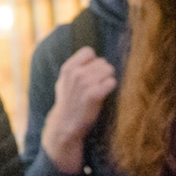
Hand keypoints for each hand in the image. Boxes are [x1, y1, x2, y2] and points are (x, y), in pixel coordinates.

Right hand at [40, 47, 116, 173]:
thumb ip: (74, 67)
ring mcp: (84, 83)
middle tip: (97, 85)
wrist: (66, 124)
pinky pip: (111, 82)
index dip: (93, 61)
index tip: (91, 72)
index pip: (88, 52)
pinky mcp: (94, 95)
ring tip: (100, 90)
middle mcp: (76, 73)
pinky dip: (110, 87)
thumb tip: (90, 54)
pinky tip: (103, 94)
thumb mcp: (64, 81)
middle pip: (102, 62)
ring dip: (107, 79)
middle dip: (103, 72)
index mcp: (68, 68)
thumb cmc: (68, 102)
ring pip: (109, 70)